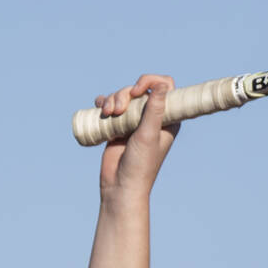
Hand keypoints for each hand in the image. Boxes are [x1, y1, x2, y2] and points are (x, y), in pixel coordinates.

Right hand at [95, 74, 181, 194]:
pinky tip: (100, 108)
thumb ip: (155, 110)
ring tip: (107, 113)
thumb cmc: (140, 164)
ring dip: (112, 99)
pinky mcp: (118, 126)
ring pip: (123, 96)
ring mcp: (134, 121)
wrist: (120, 185)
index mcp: (167, 118)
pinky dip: (104, 103)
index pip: (165, 87)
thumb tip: (163, 84)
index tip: (137, 91)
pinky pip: (111, 106)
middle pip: (139, 89)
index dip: (150, 82)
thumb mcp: (148, 135)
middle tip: (117, 110)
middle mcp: (152, 117)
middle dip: (124, 93)